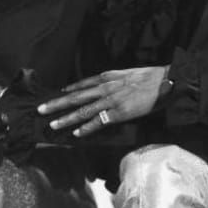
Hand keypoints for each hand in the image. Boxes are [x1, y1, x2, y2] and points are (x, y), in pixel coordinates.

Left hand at [38, 66, 167, 136]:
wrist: (167, 81)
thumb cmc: (152, 77)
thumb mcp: (129, 73)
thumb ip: (116, 80)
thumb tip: (110, 85)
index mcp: (108, 77)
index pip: (83, 83)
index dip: (69, 90)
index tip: (58, 93)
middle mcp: (105, 87)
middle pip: (76, 97)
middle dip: (57, 104)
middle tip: (41, 109)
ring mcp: (111, 100)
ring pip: (83, 110)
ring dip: (66, 118)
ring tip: (52, 124)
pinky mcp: (119, 112)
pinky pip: (99, 121)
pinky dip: (86, 128)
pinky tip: (76, 133)